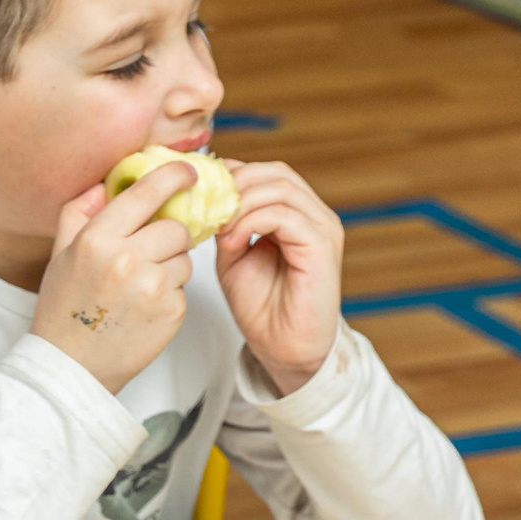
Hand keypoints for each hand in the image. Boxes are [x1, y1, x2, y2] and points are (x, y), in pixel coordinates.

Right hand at [31, 161, 199, 392]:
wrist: (71, 365)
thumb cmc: (63, 306)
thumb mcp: (61, 254)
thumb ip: (80, 212)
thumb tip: (106, 182)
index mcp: (96, 240)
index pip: (146, 193)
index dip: (173, 176)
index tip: (188, 171)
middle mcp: (126, 260)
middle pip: (176, 228)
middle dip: (168, 235)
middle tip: (147, 252)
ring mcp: (152, 288)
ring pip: (184, 258)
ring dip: (169, 265)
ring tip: (138, 286)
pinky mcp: (171, 312)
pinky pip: (184, 288)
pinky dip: (169, 293)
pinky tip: (143, 307)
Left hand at [212, 160, 343, 392]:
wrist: (282, 347)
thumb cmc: (260, 304)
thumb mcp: (232, 252)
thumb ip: (225, 221)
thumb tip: (207, 194)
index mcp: (295, 213)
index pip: (265, 172)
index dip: (230, 175)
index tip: (197, 194)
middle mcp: (314, 215)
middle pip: (274, 172)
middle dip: (233, 184)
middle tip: (206, 208)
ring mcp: (322, 229)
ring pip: (280, 188)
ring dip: (240, 203)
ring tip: (219, 229)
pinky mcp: (323, 247)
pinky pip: (285, 215)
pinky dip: (253, 220)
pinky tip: (234, 240)